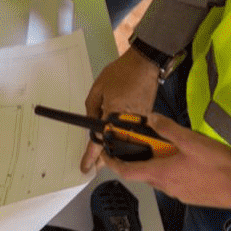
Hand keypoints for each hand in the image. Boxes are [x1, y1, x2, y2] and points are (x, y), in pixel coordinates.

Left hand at [80, 49, 163, 168]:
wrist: (145, 63)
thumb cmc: (122, 72)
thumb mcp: (98, 88)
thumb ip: (92, 108)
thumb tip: (92, 123)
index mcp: (114, 113)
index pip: (100, 140)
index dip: (91, 156)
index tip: (85, 167)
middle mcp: (128, 121)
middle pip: (115, 147)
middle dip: (103, 158)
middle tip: (93, 167)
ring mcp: (139, 121)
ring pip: (126, 142)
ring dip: (115, 149)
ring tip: (103, 158)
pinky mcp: (146, 118)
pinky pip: (134, 132)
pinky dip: (125, 137)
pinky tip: (119, 141)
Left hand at [101, 113, 230, 213]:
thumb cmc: (217, 166)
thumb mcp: (191, 140)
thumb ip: (168, 129)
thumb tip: (150, 119)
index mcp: (160, 173)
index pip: (127, 172)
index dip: (113, 163)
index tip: (106, 154)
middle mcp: (165, 186)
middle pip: (143, 173)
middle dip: (139, 158)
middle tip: (143, 142)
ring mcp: (177, 194)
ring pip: (159, 177)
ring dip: (157, 164)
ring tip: (168, 147)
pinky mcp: (189, 196)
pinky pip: (173, 182)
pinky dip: (170, 171)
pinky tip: (186, 161)